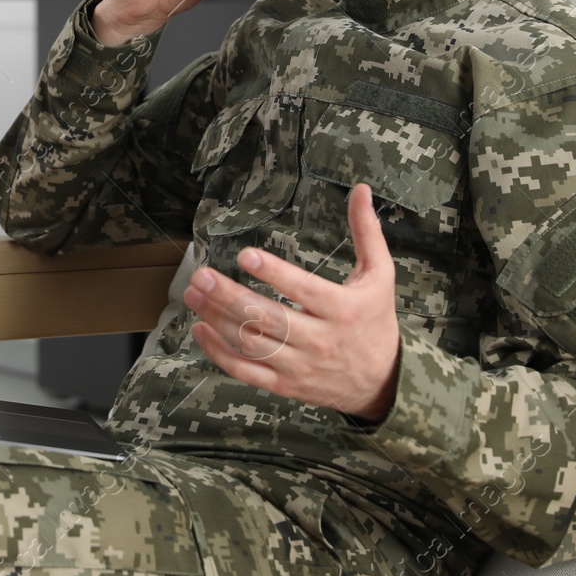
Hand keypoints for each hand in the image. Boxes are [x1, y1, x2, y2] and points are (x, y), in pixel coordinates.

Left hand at [182, 183, 402, 422]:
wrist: (383, 383)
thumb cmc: (375, 320)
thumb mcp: (380, 275)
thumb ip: (367, 232)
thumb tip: (361, 190)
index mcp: (342, 310)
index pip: (303, 291)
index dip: (274, 273)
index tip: (245, 255)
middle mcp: (320, 341)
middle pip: (268, 318)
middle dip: (229, 297)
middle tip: (201, 276)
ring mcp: (300, 366)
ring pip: (252, 344)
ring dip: (217, 319)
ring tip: (192, 293)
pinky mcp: (286, 386)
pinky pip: (247, 372)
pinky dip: (220, 354)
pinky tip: (200, 329)